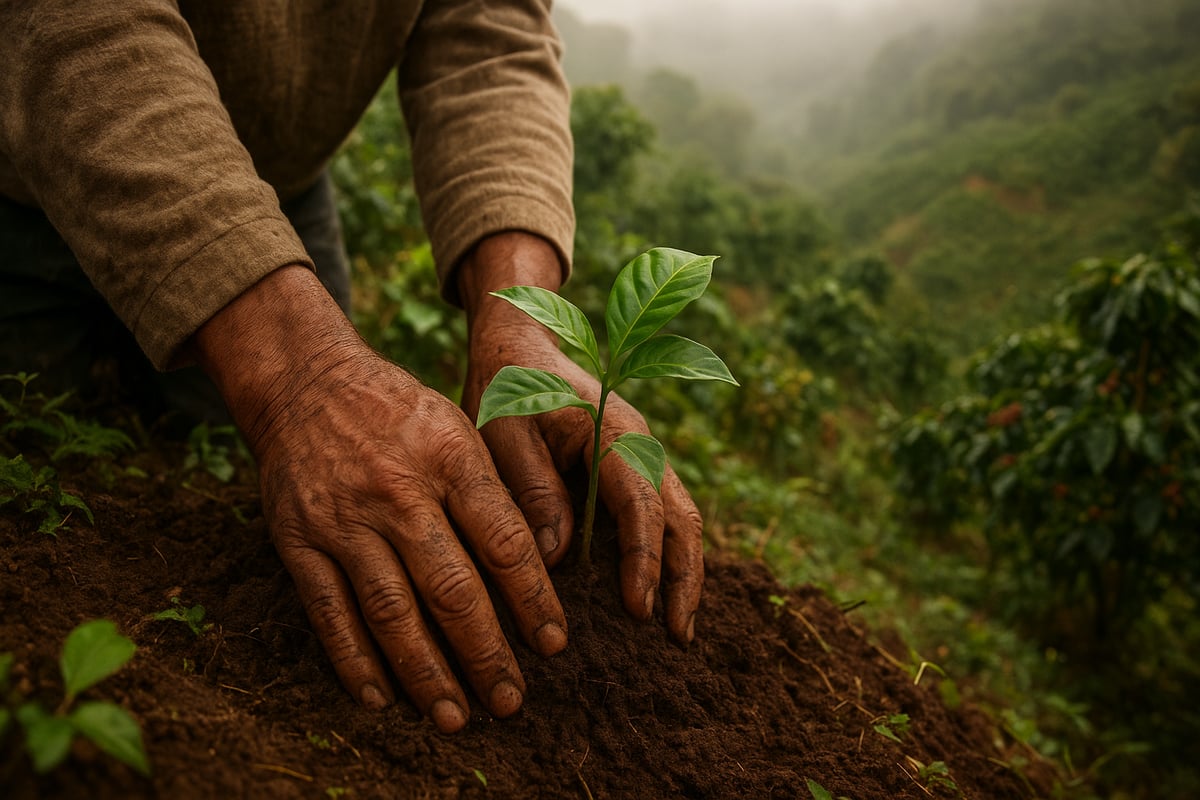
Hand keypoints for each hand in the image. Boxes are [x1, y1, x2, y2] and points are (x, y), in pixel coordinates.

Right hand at [192, 265, 566, 731]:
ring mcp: (345, 520)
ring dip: (425, 672)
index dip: (533, 599)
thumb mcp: (460, 429)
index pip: (504, 542)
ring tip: (453, 715)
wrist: (307, 382)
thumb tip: (541, 564)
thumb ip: (495, 492)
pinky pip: (329, 612)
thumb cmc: (401, 413)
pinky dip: (354, 661)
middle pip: (451, 588)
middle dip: (485, 653)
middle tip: (510, 701)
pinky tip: (380, 697)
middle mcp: (399, 492)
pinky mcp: (299, 540)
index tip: (553, 644)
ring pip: (391, 611)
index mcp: (451, 459)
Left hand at [457, 233, 703, 644]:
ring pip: (680, 515)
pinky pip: (661, 510)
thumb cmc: (506, 384)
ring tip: (678, 627)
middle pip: (680, 515)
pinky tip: (658, 590)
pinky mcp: (631, 463)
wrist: (518, 340)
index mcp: (611, 431)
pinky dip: (668, 552)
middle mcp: (639, 442)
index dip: (644, 560)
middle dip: (684, 577)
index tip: (638, 610)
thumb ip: (530, 487)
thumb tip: (557, 555)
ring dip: (684, 571)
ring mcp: (641, 451)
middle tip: (678, 636)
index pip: (641, 504)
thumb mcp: (502, 431)